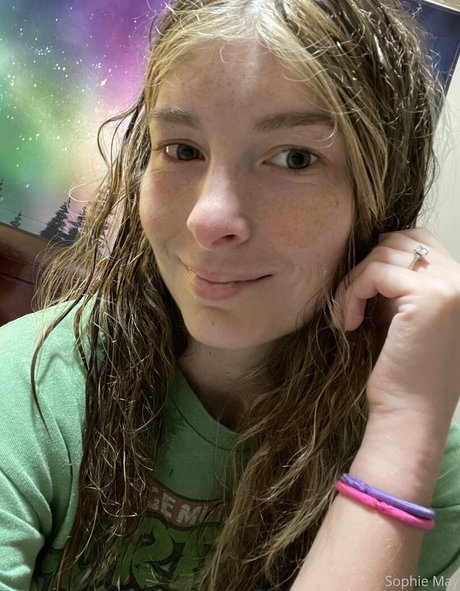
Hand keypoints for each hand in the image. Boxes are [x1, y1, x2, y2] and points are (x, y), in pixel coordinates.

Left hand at [337, 229, 459, 427]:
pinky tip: (348, 323)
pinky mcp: (429, 296)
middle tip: (350, 303)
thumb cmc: (401, 371)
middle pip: (399, 240)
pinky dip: (352, 292)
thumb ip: (398, 283)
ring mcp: (450, 285)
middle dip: (365, 267)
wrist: (410, 414)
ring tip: (347, 317)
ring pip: (382, 253)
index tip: (361, 292)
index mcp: (458, 283)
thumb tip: (370, 251)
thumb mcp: (402, 315)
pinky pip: (374, 271)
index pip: (416, 241)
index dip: (381, 259)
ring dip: (354, 283)